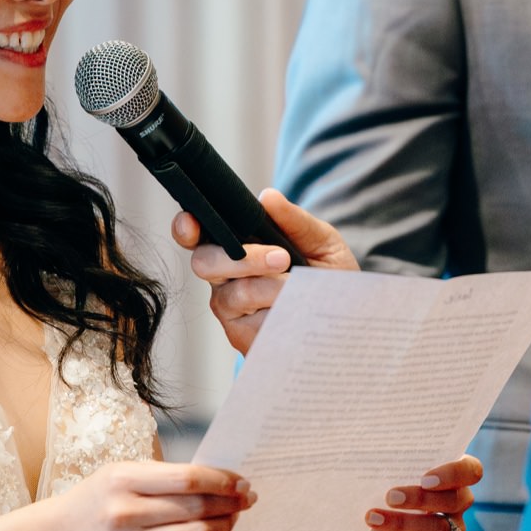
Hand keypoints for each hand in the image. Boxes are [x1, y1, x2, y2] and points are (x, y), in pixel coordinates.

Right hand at [48, 459, 254, 530]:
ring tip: (232, 519)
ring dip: (223, 527)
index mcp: (123, 480)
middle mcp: (124, 514)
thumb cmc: (102, 497)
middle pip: (195, 509)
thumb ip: (165, 476)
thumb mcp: (122, 472)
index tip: (242, 482)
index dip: (222, 480)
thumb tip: (221, 480)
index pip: (187, 479)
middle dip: (229, 503)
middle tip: (247, 500)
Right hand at [171, 187, 357, 353]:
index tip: (191, 223)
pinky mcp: (240, 334)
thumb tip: (268, 197)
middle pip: (204, 262)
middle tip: (282, 258)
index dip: (185, 227)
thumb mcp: (321, 241)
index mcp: (235, 245)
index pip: (196, 234)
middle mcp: (224, 275)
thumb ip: (295, 220)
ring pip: (234, 293)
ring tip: (297, 284)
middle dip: (243, 258)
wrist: (345, 319)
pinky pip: (250, 322)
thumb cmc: (326, 276)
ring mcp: (230, 307)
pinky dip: (276, 312)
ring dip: (269, 286)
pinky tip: (293, 309)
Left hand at [369, 454, 482, 530]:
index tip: (425, 479)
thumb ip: (391, 461)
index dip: (453, 474)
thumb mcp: (391, 470)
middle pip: (455, 500)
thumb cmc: (387, 485)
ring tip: (373, 519)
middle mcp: (460, 502)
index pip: (470, 471)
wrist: (380, 524)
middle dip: (421, 499)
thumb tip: (368, 453)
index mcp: (454, 475)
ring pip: (439, 528)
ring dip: (404, 524)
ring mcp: (455, 529)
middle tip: (390, 496)